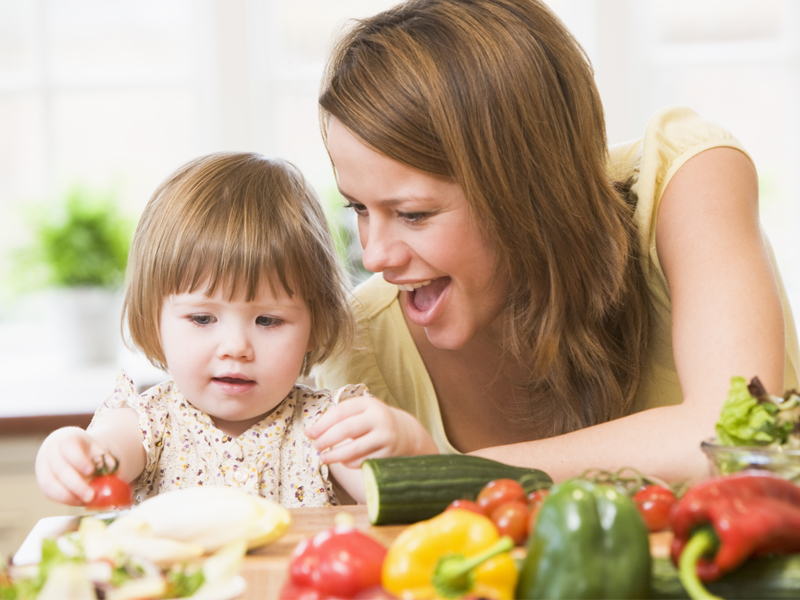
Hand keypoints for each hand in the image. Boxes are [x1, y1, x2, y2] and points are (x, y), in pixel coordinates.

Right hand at [35, 427, 109, 505]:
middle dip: (75, 484)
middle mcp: (51, 451)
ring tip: (86, 501)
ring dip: (67, 495)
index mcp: (67, 438)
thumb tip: (111, 471)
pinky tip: (78, 501)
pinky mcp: (42, 481)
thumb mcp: (97, 449)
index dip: (78, 460)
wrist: (67, 449)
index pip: (68, 446)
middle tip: (91, 495)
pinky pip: (49, 493)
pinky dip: (63, 499)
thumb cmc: (86, 450)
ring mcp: (43, 466)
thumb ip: (105, 459)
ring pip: (49, 483)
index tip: (91, 471)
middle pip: (59, 468)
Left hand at [305, 394, 437, 467]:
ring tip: (323, 458)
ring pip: (354, 449)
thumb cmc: (372, 422)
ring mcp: (385, 436)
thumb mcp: (360, 413)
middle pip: (346, 429)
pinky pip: (363, 461)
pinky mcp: (389, 453)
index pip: (340, 412)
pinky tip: (343, 461)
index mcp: (368, 403)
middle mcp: (379, 418)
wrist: (406, 433)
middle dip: (326, 440)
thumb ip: (336, 419)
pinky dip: (349, 463)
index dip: (322, 423)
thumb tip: (309, 432)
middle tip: (315, 446)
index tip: (310, 433)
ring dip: (334, 455)